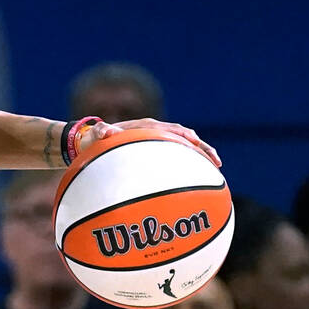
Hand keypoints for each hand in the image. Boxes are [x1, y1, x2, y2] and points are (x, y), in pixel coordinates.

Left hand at [78, 118, 221, 167]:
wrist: (91, 142)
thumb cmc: (94, 140)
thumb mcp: (96, 136)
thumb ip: (101, 132)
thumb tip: (105, 130)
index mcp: (146, 126)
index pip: (173, 130)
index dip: (188, 139)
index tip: (199, 147)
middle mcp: (155, 131)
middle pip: (186, 137)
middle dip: (203, 149)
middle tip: (217, 164)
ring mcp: (156, 140)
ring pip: (185, 146)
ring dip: (200, 156)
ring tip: (215, 172)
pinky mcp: (154, 151)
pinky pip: (175, 155)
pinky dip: (188, 164)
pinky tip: (195, 181)